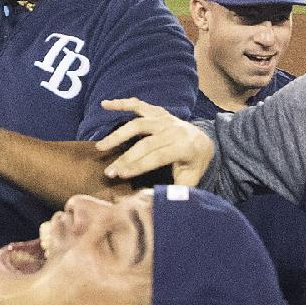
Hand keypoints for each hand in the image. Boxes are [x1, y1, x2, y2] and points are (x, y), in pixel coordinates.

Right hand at [95, 98, 213, 185]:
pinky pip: (138, 105)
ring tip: (100, 147)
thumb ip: (177, 190)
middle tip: (108, 172)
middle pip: (145, 143)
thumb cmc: (194, 164)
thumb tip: (160, 201)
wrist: (205, 140)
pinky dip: (121, 103)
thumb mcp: (191, 179)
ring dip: (117, 135)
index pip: (158, 156)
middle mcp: (175, 130)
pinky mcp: (158, 113)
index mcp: (185, 147)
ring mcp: (165, 119)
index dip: (138, 165)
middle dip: (125, 158)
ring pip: (138, 124)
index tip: (121, 175)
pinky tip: (104, 105)